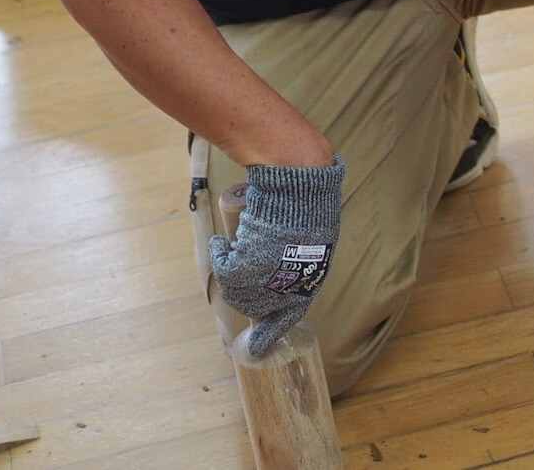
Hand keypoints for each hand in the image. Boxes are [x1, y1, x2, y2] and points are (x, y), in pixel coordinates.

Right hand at [207, 156, 343, 356]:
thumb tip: (285, 273)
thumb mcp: (314, 237)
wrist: (298, 183)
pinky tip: (221, 242)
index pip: (290, 315)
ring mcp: (268, 278)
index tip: (255, 350)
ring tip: (230, 249)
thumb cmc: (308, 203)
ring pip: (236, 291)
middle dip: (243, 293)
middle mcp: (291, 285)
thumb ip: (301, 259)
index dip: (271, 333)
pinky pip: (223, 270)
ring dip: (229, 272)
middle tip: (236, 270)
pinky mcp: (247, 265)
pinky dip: (219, 254)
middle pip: (255, 306)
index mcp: (311, 278)